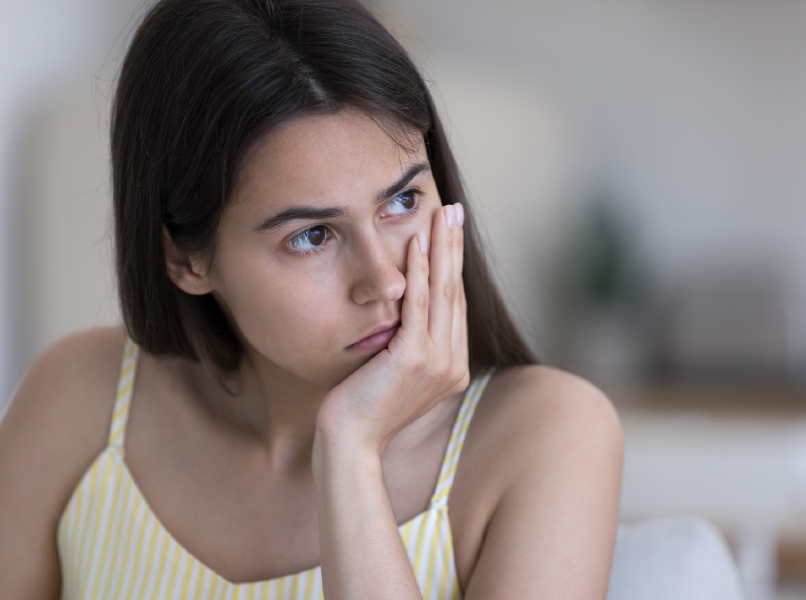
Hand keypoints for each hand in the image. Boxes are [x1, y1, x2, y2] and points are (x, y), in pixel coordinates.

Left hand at [316, 203, 469, 453]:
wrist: (350, 442)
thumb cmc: (361, 408)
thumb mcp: (392, 373)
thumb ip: (407, 346)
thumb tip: (403, 315)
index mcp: (452, 367)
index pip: (453, 304)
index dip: (452, 265)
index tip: (450, 232)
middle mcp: (452, 363)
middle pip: (454, 291)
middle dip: (454, 247)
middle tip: (455, 210)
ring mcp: (437, 362)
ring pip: (442, 292)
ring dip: (443, 248)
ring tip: (442, 214)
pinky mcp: (414, 359)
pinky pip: (418, 305)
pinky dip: (419, 272)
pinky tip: (417, 244)